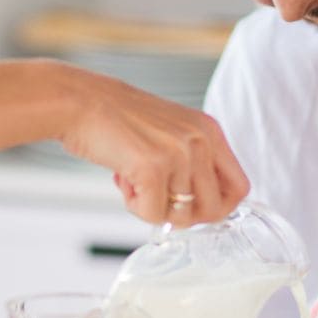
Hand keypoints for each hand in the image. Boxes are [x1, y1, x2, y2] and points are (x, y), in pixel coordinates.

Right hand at [54, 68, 250, 225]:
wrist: (79, 101)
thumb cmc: (116, 118)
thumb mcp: (171, 130)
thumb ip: (192, 160)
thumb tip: (201, 205)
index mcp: (209, 130)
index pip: (239, 187)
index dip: (218, 206)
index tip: (193, 207)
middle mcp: (200, 141)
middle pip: (214, 209)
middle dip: (183, 214)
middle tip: (158, 198)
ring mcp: (179, 154)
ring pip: (182, 216)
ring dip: (153, 208)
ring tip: (135, 181)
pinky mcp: (154, 168)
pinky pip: (153, 215)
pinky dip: (134, 206)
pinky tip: (123, 180)